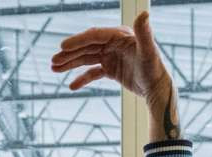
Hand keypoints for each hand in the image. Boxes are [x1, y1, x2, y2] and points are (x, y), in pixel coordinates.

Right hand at [50, 11, 173, 110]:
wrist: (158, 89)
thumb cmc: (155, 69)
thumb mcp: (148, 52)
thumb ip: (145, 32)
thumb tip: (144, 13)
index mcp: (120, 35)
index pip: (94, 35)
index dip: (78, 40)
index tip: (62, 47)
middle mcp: (114, 43)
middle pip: (87, 46)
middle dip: (69, 54)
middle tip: (53, 61)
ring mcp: (111, 56)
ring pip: (86, 58)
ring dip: (71, 63)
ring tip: (55, 69)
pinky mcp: (111, 69)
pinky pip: (93, 72)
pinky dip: (82, 78)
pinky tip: (72, 86)